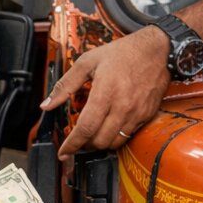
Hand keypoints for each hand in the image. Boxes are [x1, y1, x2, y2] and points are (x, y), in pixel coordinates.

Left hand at [40, 26, 170, 158]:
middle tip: (77, 140)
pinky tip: (109, 127)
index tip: (63, 152)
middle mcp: (122, 107)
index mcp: (105, 92)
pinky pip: (128, 136)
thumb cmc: (122, 53)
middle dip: (84, 145)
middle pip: (99, 141)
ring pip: (114, 143)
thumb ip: (65, 85)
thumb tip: (46, 105)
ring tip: (92, 135)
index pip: (85, 128)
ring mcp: (136, 113)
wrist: (156, 49)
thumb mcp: (87, 62)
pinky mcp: (147, 115)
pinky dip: (115, 137)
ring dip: (100, 143)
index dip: (72, 144)